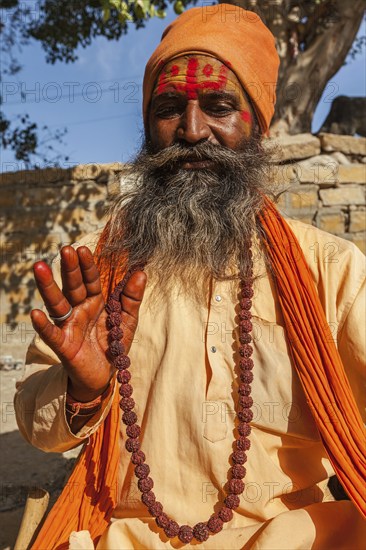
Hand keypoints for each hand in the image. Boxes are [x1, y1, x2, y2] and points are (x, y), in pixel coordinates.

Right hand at [31, 246, 146, 401]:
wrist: (104, 376)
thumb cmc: (113, 345)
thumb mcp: (128, 320)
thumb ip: (132, 298)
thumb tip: (141, 272)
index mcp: (95, 302)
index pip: (91, 280)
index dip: (87, 265)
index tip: (83, 249)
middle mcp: (79, 310)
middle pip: (73, 286)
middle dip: (70, 269)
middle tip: (66, 250)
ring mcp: (69, 326)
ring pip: (58, 304)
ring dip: (49, 287)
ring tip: (41, 269)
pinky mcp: (64, 345)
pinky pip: (52, 334)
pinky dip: (43, 325)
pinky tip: (35, 313)